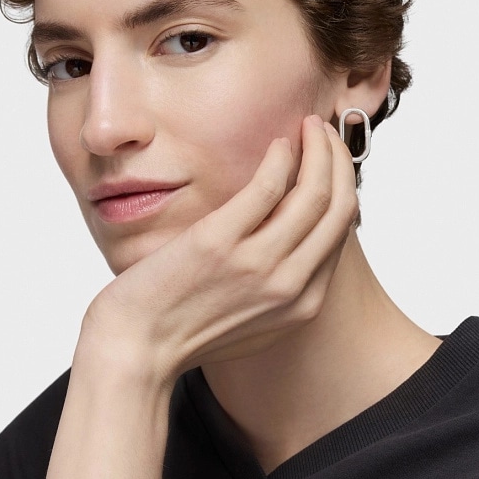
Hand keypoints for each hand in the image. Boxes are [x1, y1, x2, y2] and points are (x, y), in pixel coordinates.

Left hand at [80, 114, 358, 383]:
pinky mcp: (219, 243)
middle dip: (340, 162)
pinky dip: (281, 157)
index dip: (342, 188)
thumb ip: (281, 291)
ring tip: (310, 127)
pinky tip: (278, 143)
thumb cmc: (184, 334)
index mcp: (301, 305)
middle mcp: (289, 286)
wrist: (136, 350)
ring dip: (320, 149)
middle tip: (327, 134)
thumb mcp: (252, 324)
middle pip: (339, 208)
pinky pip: (268, 186)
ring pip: (314, 193)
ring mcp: (256, 265)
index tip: (330, 164)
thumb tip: (293, 246)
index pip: (340, 234)